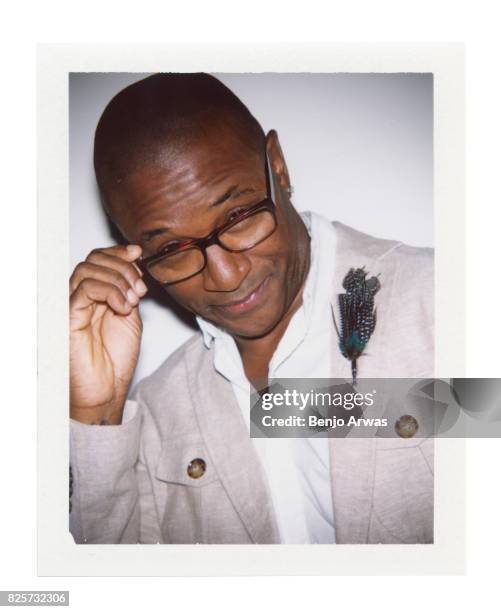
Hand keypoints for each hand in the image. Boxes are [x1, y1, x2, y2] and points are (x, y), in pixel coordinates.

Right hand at [69, 245, 146, 423]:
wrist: (108, 389)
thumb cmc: (116, 359)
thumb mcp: (131, 316)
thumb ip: (130, 290)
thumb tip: (135, 263)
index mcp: (96, 295)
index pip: (99, 259)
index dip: (119, 253)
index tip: (139, 254)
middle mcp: (80, 297)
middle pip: (93, 260)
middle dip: (123, 267)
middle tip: (140, 288)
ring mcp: (72, 306)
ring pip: (88, 269)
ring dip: (118, 279)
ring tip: (133, 300)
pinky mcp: (67, 317)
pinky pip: (83, 289)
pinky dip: (109, 291)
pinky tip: (123, 306)